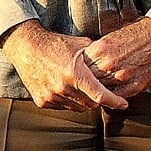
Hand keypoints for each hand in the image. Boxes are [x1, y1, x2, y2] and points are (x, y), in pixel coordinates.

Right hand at [1, 22, 127, 111]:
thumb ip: (98, 56)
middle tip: (100, 90)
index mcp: (75, 74)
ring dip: (83, 100)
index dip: (115, 101)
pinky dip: (69, 101)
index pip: (101, 95)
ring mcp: (52, 96)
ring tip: (81, 87)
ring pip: (77, 107)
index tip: (123, 104)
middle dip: (98, 99)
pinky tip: (67, 88)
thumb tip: (116, 62)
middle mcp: (63, 88)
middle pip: (91, 104)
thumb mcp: (80, 45)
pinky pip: (63, 107)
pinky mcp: (42, 101)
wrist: (27, 47)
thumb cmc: (55, 44)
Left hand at [81, 18, 150, 98]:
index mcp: (99, 50)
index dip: (81, 72)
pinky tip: (114, 93)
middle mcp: (108, 64)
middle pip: (88, 81)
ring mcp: (121, 76)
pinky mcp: (134, 85)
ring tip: (100, 91)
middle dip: (88, 84)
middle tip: (89, 86)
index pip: (81, 67)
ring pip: (101, 91)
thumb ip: (98, 52)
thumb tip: (87, 62)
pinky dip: (114, 96)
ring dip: (100, 91)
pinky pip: (117, 96)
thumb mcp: (111, 37)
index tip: (82, 74)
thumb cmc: (138, 33)